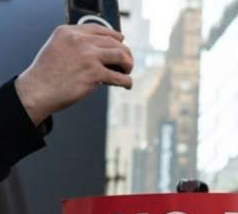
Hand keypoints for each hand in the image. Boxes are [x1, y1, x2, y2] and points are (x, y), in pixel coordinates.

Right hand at [14, 24, 133, 125]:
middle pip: (114, 42)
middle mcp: (78, 41)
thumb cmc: (47, 73)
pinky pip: (120, 77)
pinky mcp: (94, 74)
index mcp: (68, 32)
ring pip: (121, 55)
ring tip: (127, 72)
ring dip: (128, 64)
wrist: (38, 90)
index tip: (121, 44)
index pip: (100, 29)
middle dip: (125, 53)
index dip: (115, 37)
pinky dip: (127, 81)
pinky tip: (126, 85)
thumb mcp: (57, 48)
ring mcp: (87, 57)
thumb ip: (76, 44)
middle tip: (126, 64)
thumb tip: (102, 49)